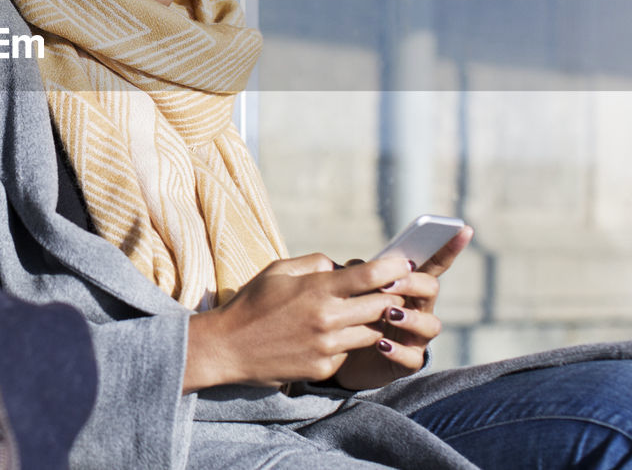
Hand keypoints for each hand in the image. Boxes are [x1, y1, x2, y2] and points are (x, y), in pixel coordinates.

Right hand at [182, 253, 412, 392]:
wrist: (227, 347)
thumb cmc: (251, 303)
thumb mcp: (278, 270)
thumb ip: (315, 263)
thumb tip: (344, 266)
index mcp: (317, 290)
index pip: (372, 276)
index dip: (395, 268)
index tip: (404, 264)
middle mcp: (328, 319)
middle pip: (384, 306)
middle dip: (392, 296)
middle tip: (391, 290)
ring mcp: (328, 347)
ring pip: (374, 332)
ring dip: (374, 321)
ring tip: (363, 312)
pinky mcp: (325, 368)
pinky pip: (351, 351)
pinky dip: (349, 341)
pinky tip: (332, 335)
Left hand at [333, 225, 473, 390]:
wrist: (341, 352)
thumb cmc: (353, 313)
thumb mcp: (356, 289)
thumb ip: (361, 274)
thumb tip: (357, 265)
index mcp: (409, 286)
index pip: (432, 264)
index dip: (448, 247)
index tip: (462, 228)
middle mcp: (419, 309)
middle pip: (431, 289)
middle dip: (413, 283)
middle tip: (388, 284)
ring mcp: (416, 336)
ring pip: (430, 325)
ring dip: (411, 318)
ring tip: (389, 314)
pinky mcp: (407, 361)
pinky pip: (411, 358)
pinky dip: (397, 350)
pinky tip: (381, 344)